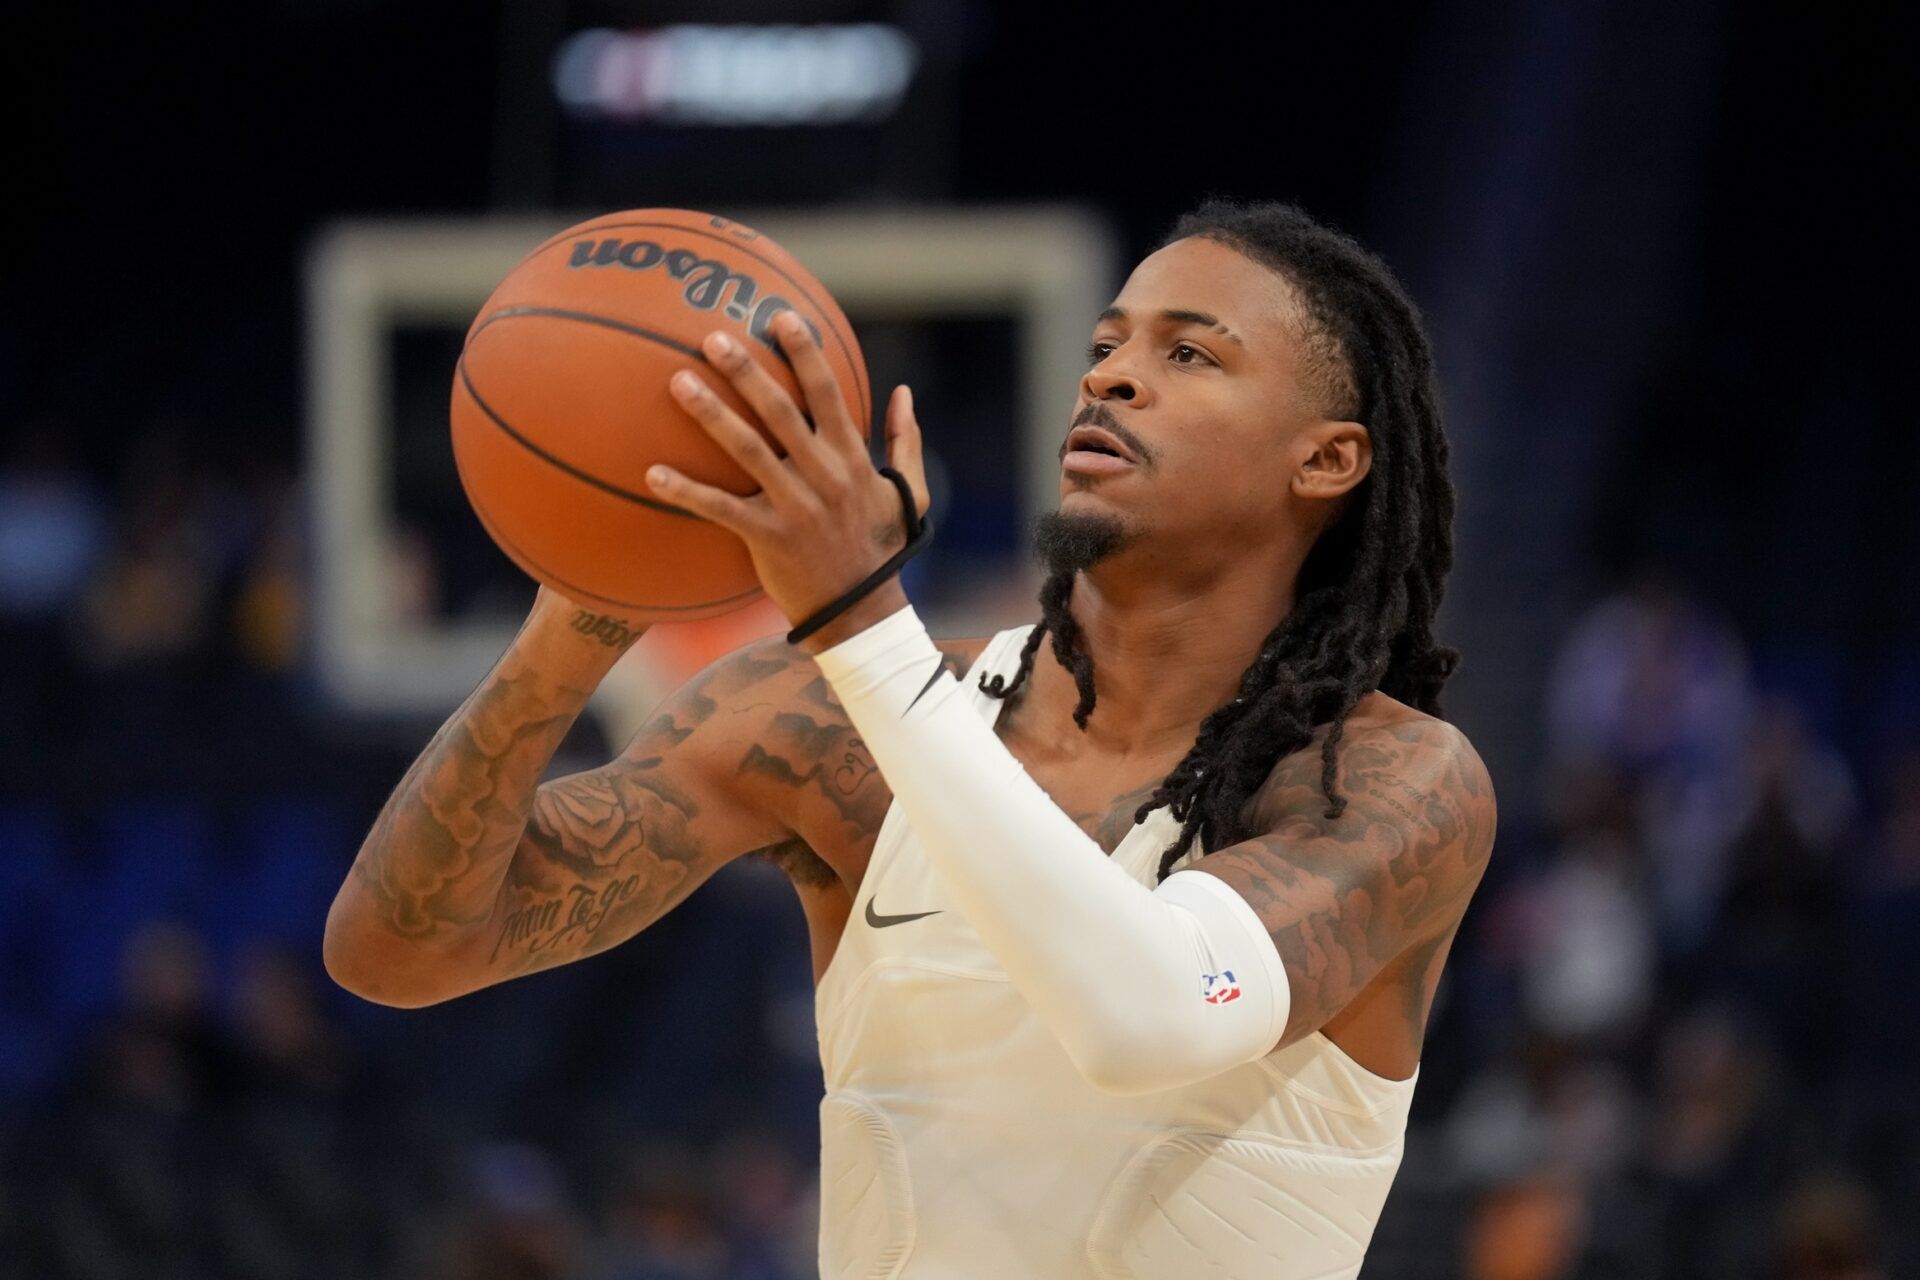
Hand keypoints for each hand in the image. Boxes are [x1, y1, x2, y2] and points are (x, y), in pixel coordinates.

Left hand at [644, 311, 930, 651]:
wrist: (861, 611)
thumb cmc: (881, 548)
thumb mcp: (907, 494)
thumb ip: (905, 441)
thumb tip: (903, 393)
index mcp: (852, 458)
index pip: (827, 393)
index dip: (805, 352)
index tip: (781, 316)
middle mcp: (823, 476)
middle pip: (779, 411)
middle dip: (747, 370)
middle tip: (712, 337)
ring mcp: (795, 506)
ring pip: (746, 450)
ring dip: (711, 413)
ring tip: (677, 382)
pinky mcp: (768, 537)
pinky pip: (720, 508)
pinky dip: (685, 490)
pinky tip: (650, 472)